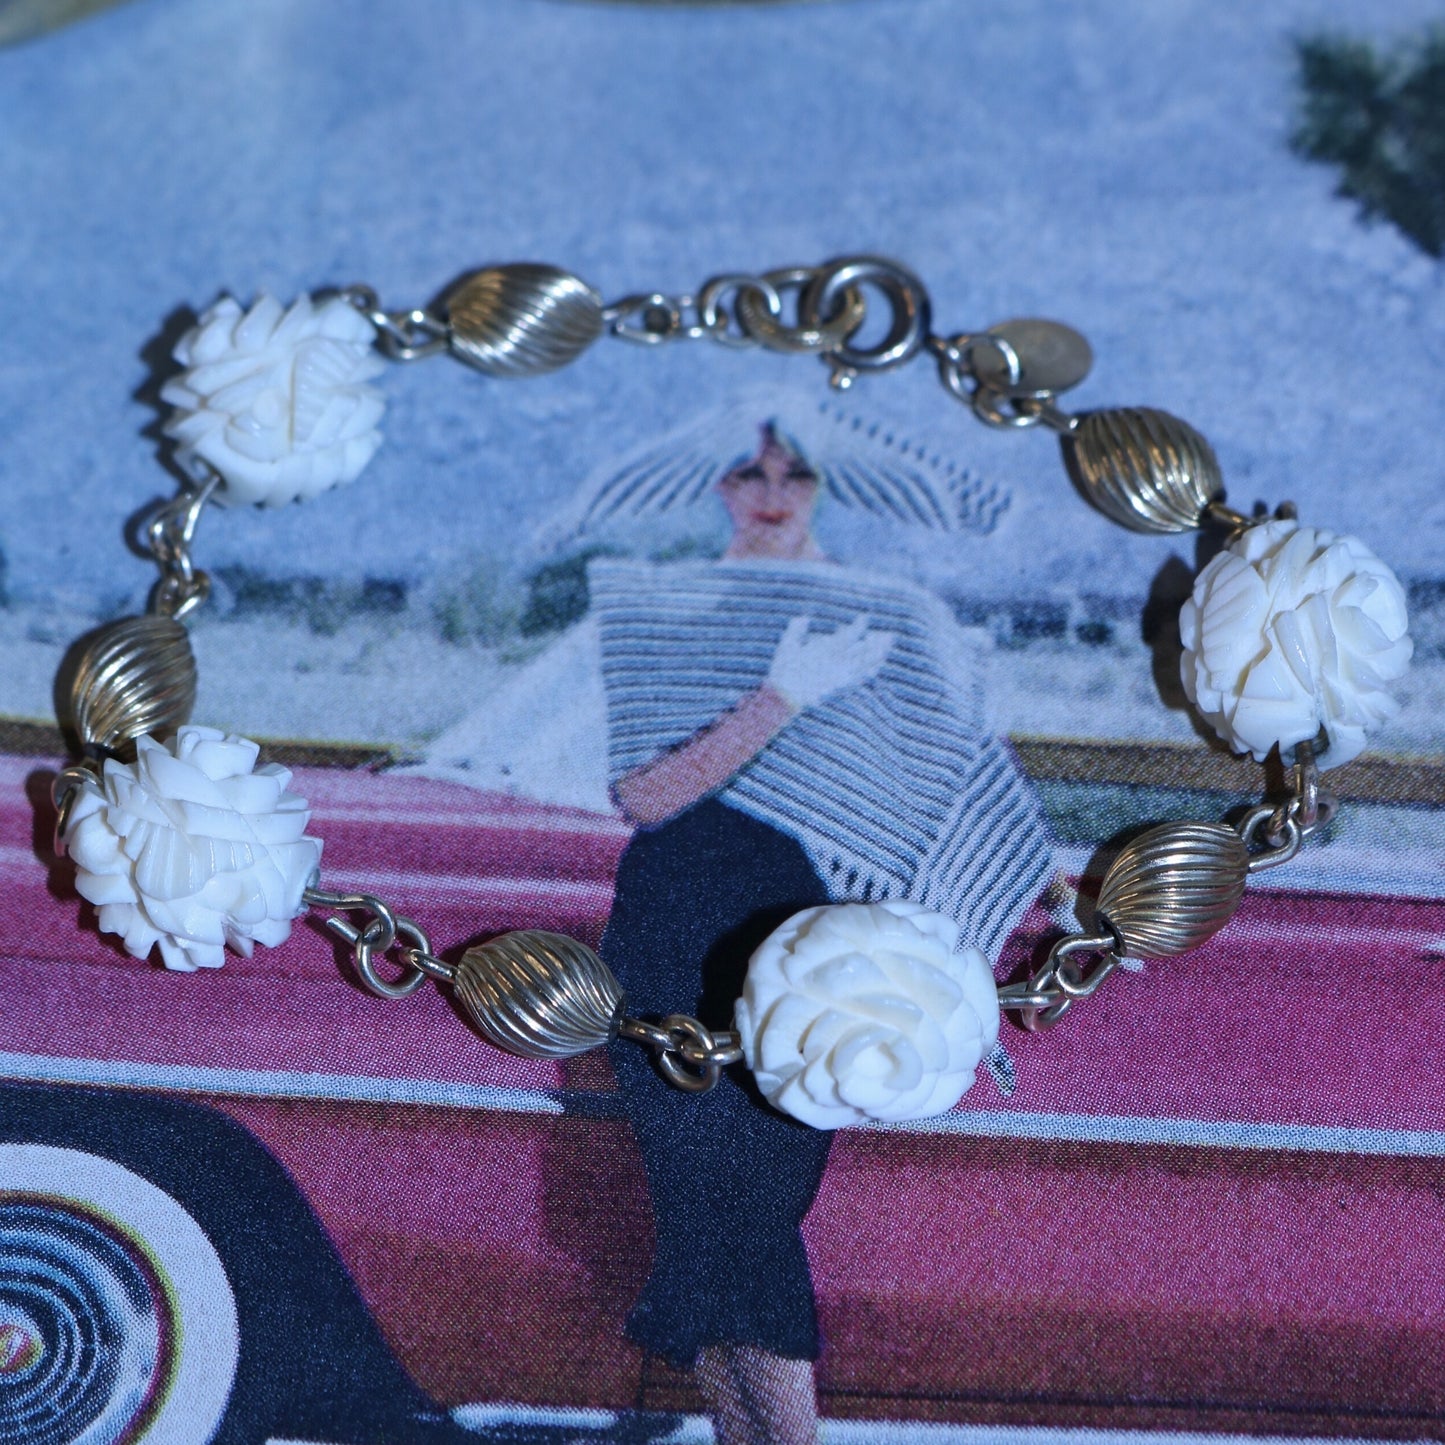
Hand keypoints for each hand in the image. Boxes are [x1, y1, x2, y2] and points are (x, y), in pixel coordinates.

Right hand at [765, 615, 896, 711]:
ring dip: (879, 655)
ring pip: (866, 664)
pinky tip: (875, 668)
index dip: (860, 625)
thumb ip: (796, 630)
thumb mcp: (786, 646)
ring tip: (887, 648)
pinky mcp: (841, 688)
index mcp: (827, 650)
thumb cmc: (784, 671)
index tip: (865, 618)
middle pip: (866, 650)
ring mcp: (842, 677)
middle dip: (879, 641)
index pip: (850, 635)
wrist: (786, 699)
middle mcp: (839, 663)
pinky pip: (860, 679)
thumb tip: (804, 618)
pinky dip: (870, 671)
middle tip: (890, 634)